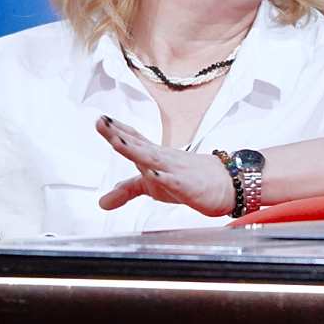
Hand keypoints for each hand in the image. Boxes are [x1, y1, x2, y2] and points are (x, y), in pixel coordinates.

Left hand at [95, 115, 237, 215]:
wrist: (223, 184)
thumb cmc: (184, 180)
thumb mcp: (151, 186)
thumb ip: (127, 190)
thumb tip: (101, 203)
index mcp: (153, 156)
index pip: (133, 139)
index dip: (116, 129)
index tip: (100, 120)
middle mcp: (162, 158)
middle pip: (138, 144)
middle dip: (119, 133)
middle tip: (101, 122)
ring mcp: (174, 170)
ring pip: (152, 159)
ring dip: (134, 150)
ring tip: (117, 142)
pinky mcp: (187, 186)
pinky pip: (174, 181)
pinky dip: (163, 178)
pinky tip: (153, 175)